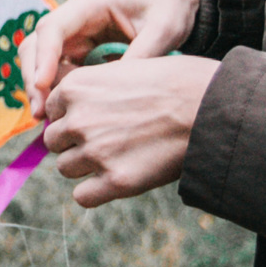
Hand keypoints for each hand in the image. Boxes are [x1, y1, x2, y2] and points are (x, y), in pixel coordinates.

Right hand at [23, 0, 200, 122]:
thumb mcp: (164, 27)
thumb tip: (118, 90)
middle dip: (33, 77)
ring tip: (46, 119)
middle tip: (40, 112)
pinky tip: (62, 115)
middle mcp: (74, 18)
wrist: (174, 2)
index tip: (42, 85)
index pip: (53, 27)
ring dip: (39, 88)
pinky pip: (57, 73)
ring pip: (40, 61)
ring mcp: (74, 36)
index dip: (43, 57)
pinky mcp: (78, 53)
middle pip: (36, 45)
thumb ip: (143, 54)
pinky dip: (55, 92)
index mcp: (90, 3)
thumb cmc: (168, 8)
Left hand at [43, 55, 218, 207]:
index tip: (99, 118)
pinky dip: (96, 192)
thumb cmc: (178, 82)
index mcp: (76, 86)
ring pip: (66, 168)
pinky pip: (83, 196)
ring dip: (86, 167)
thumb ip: (95, 90)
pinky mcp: (116, 180)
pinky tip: (118, 180)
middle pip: (54, 142)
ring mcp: (95, 151)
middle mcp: (78, 119)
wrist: (212, 105)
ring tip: (119, 157)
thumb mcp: (126, 69)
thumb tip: (75, 111)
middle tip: (110, 140)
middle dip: (76, 143)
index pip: (53, 111)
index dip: (73, 116)